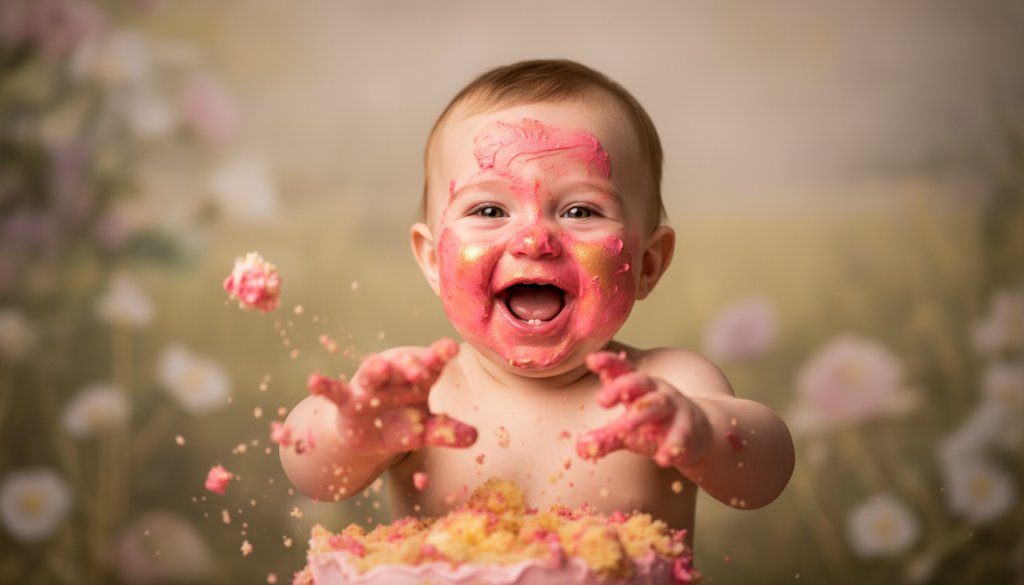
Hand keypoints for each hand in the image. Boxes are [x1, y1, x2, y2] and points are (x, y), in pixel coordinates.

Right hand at [307, 338, 476, 455]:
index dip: (440, 355)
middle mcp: (395, 377)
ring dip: (375, 369)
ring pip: (372, 373)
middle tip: (421, 368)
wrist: (369, 435)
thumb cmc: (404, 424)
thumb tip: (474, 437)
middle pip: (404, 366)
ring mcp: (369, 387)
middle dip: (411, 365)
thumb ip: (447, 432)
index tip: (450, 348)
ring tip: (379, 366)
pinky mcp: (347, 401)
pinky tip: (313, 381)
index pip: (432, 363)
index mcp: (420, 379)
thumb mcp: (426, 429)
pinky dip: (324, 386)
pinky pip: (335, 392)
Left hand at [576, 351, 711, 468]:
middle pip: (640, 382)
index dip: (608, 363)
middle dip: (621, 387)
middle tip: (600, 400)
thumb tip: (579, 448)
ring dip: (641, 415)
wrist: (697, 434)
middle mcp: (657, 393)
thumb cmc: (653, 426)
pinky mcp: (689, 430)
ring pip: (659, 405)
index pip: (622, 370)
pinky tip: (663, 459)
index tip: (591, 360)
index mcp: (639, 387)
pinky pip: (681, 435)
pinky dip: (672, 446)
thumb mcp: (627, 431)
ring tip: (622, 427)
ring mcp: (675, 409)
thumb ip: (605, 437)